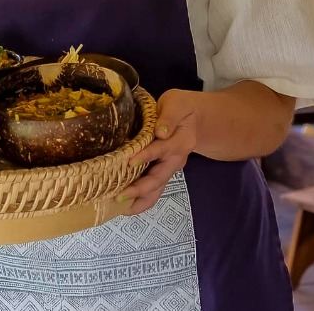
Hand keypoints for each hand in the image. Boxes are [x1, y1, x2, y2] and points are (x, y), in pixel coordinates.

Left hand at [121, 89, 198, 215]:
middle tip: (120, 196)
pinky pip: (154, 190)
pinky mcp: (164, 172)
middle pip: (159, 178)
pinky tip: (126, 205)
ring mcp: (170, 168)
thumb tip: (160, 132)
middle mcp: (176, 159)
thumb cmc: (181, 107)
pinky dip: (141, 199)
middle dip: (140, 189)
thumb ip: (169, 117)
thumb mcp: (176, 104)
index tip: (130, 161)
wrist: (193, 118)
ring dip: (140, 200)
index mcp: (180, 141)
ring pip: (157, 189)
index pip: (161, 149)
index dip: (146, 156)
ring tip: (121, 208)